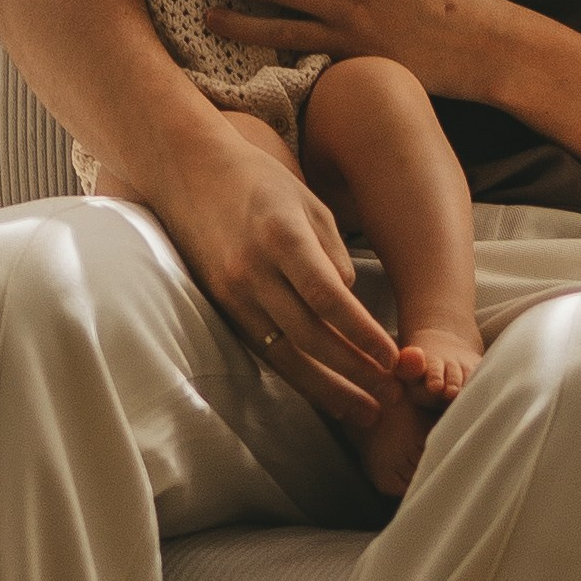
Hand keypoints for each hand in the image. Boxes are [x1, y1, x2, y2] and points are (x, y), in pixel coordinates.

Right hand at [150, 100, 402, 425]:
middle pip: (308, 335)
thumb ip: (333, 255)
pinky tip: (322, 389)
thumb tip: (351, 309)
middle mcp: (252, 270)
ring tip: (363, 408)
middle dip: (353, 371)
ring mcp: (231, 292)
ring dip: (327, 387)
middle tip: (390, 396)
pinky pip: (261, 348)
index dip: (361, 334)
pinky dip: (295, 373)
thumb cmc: (259, 182)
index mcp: (281, 236)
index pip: (328, 298)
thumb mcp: (308, 203)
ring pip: (284, 354)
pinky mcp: (219, 306)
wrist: (189, 172)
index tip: (392, 358)